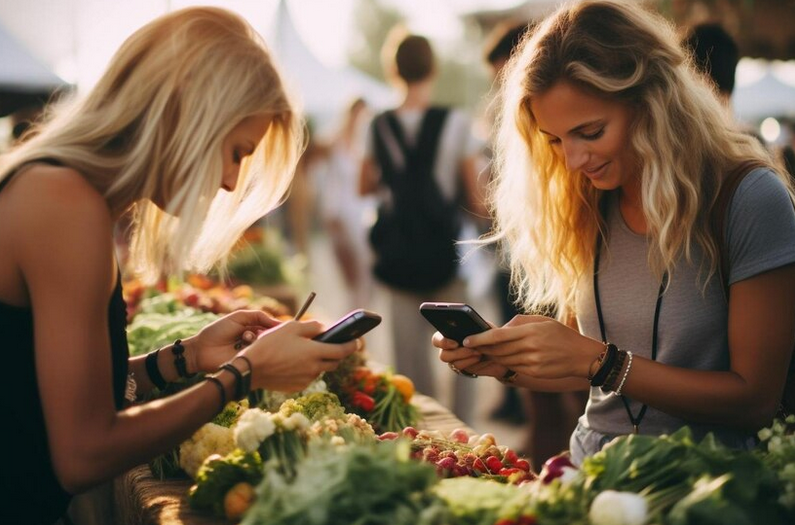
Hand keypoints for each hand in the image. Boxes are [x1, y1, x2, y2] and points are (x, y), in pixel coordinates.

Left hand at [188, 310, 278, 373]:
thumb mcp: (238, 317)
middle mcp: (255, 342)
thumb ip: (258, 316)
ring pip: (265, 346)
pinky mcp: (249, 364)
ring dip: (257, 339)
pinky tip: (243, 345)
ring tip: (244, 338)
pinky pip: (259, 356)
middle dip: (267, 333)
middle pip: (270, 338)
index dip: (275, 326)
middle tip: (258, 330)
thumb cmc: (217, 331)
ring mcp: (252, 354)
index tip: (279, 325)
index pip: (271, 328)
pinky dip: (253, 349)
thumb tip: (279, 323)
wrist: (201, 350)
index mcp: (254, 330)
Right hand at [241, 320, 358, 391]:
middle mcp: (314, 368)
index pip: (342, 351)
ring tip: (307, 351)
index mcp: (315, 353)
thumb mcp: (290, 327)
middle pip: (334, 362)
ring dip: (319, 361)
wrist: (250, 369)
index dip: (352, 345)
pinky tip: (295, 362)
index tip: (357, 341)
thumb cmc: (270, 344)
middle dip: (337, 354)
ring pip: (320, 370)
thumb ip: (311, 327)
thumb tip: (324, 329)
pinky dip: (307, 369)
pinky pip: (308, 377)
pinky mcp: (297, 387)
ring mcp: (306, 380)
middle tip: (332, 345)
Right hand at [432, 331, 506, 378]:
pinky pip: (462, 368)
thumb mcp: (486, 328)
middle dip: (453, 350)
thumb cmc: (495, 335)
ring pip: (450, 361)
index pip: (437, 338)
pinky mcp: (465, 369)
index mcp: (451, 334)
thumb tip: (469, 325)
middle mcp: (451, 348)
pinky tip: (479, 357)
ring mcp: (457, 359)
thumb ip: (476, 327)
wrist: (506, 351)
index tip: (453, 339)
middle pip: (441, 352)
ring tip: (477, 352)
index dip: (441, 339)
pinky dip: (470, 362)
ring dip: (463, 356)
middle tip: (463, 346)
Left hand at [461, 315, 602, 379]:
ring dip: (491, 357)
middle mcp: (530, 347)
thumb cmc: (561, 335)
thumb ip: (519, 322)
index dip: (479, 339)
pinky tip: (499, 359)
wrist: (582, 356)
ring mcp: (532, 362)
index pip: (498, 336)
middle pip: (497, 350)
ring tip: (482, 352)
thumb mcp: (542, 321)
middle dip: (481, 349)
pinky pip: (513, 367)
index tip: (466, 340)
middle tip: (469, 346)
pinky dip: (504, 363)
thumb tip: (500, 328)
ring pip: (503, 360)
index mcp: (530, 331)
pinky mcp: (535, 372)